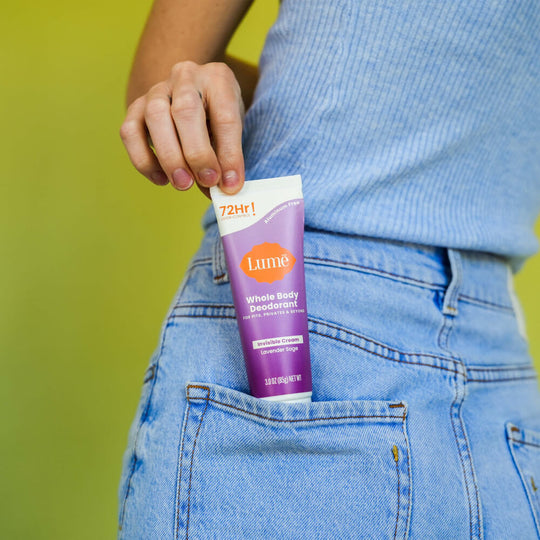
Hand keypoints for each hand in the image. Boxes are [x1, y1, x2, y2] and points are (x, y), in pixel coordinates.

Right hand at [119, 60, 244, 196]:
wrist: (193, 94)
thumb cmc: (217, 116)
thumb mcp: (231, 132)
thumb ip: (226, 158)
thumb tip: (222, 190)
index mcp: (218, 80)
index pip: (225, 117)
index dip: (229, 154)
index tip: (230, 184)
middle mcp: (186, 78)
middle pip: (186, 111)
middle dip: (197, 153)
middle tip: (207, 181)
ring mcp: (157, 89)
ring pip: (155, 116)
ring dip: (169, 157)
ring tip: (183, 184)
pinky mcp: (136, 107)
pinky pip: (130, 131)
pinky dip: (144, 160)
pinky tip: (161, 179)